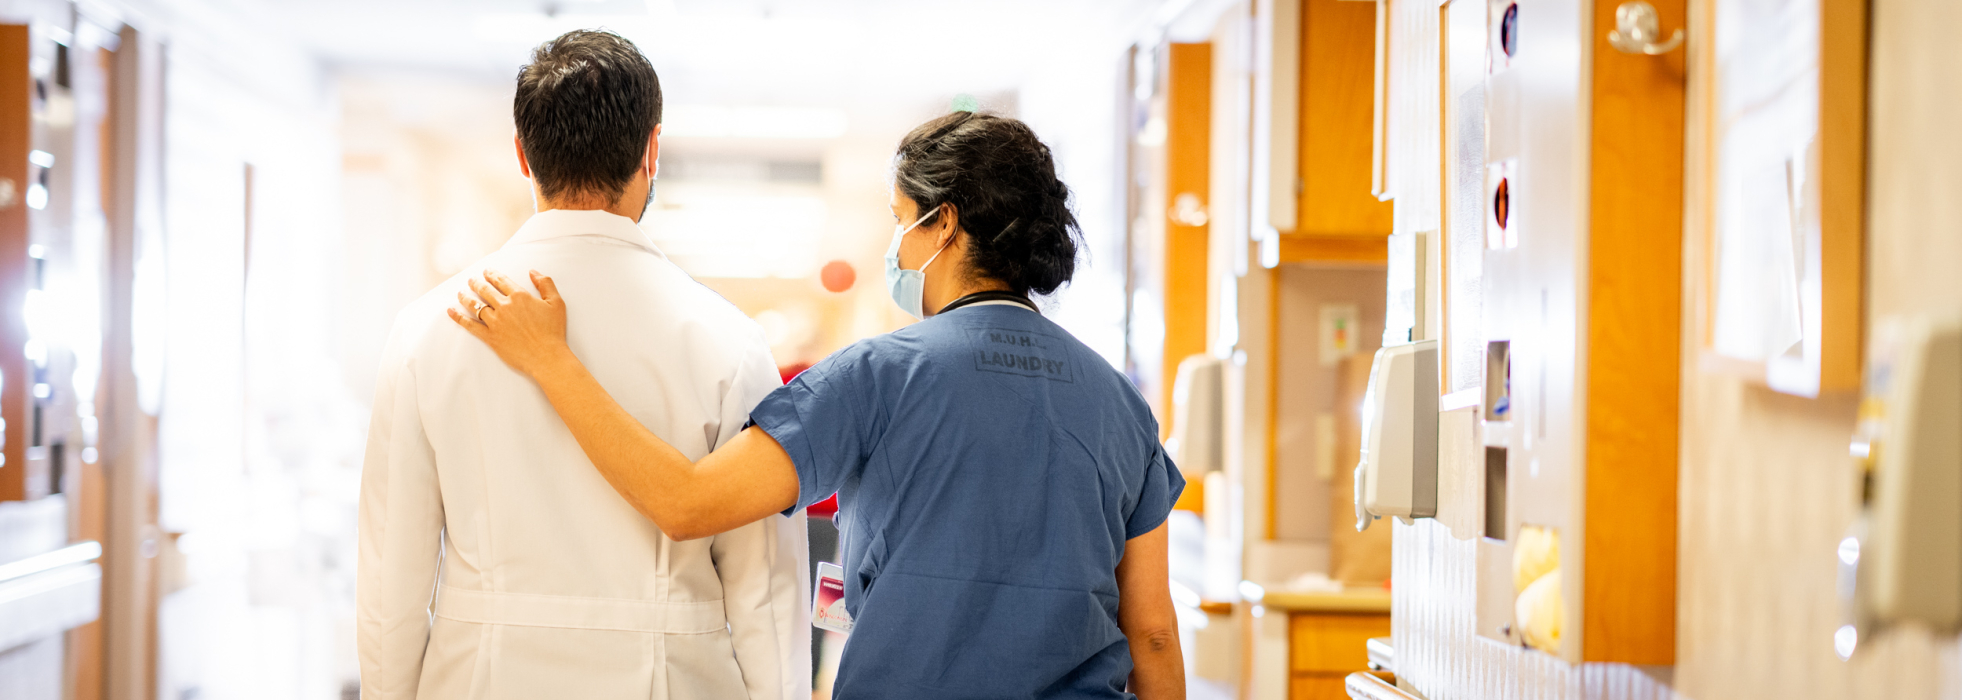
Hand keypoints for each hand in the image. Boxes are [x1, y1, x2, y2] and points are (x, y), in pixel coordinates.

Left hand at [450, 269, 570, 377]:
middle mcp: (504, 306)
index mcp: (519, 296)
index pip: (501, 281)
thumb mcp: (556, 303)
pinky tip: (450, 311)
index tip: (487, 271)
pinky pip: (470, 325)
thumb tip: (533, 272)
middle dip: (476, 283)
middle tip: (471, 280)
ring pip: (475, 305)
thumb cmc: (553, 331)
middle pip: (485, 290)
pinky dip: (458, 317)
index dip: (492, 274)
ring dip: (465, 297)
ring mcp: (495, 322)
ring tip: (460, 293)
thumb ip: (545, 284)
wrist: (546, 356)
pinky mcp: (490, 337)